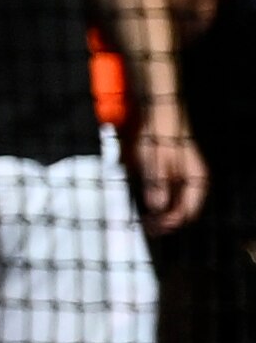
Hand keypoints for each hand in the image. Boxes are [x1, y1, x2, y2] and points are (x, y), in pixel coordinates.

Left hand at [133, 117, 207, 233]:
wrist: (160, 114)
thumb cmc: (162, 134)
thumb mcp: (157, 160)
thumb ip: (158, 184)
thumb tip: (157, 206)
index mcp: (197, 180)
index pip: (188, 211)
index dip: (171, 223)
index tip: (154, 228)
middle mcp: (194, 181)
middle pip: (183, 210)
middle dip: (165, 220)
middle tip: (147, 227)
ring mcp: (184, 177)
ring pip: (176, 203)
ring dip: (161, 212)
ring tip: (145, 219)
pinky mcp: (174, 172)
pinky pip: (169, 192)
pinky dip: (159, 200)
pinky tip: (146, 204)